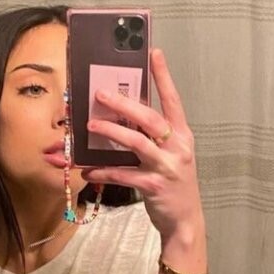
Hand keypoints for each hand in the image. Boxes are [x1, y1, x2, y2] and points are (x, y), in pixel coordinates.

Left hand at [81, 48, 204, 241]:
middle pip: (150, 118)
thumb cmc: (173, 183)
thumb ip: (152, 136)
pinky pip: (125, 174)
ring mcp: (167, 167)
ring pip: (137, 142)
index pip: (173, 100)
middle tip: (100, 94)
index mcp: (181, 135)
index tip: (154, 53)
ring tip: (90, 126)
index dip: (163, 76)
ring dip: (111, 132)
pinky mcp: (155, 186)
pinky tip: (88, 170)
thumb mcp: (170, 155)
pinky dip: (104, 171)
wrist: (186, 221)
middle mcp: (177, 147)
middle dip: (124, 103)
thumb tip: (121, 116)